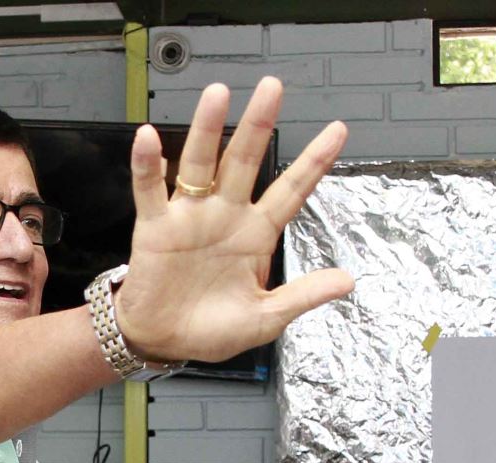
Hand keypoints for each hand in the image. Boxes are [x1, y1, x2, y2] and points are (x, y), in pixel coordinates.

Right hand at [114, 78, 354, 365]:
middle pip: (245, 160)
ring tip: (218, 95)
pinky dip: (148, 164)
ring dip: (208, 129)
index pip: (291, 190)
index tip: (338, 131)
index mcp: (256, 234)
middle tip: (272, 88)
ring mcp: (190, 216)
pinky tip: (148, 138)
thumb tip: (347, 281)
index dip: (314, 162)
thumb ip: (303, 296)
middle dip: (259, 124)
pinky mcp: (156, 227)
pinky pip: (150, 189)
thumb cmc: (214, 329)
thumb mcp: (266, 317)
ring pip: (200, 163)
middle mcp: (225, 215)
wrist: (165, 342)